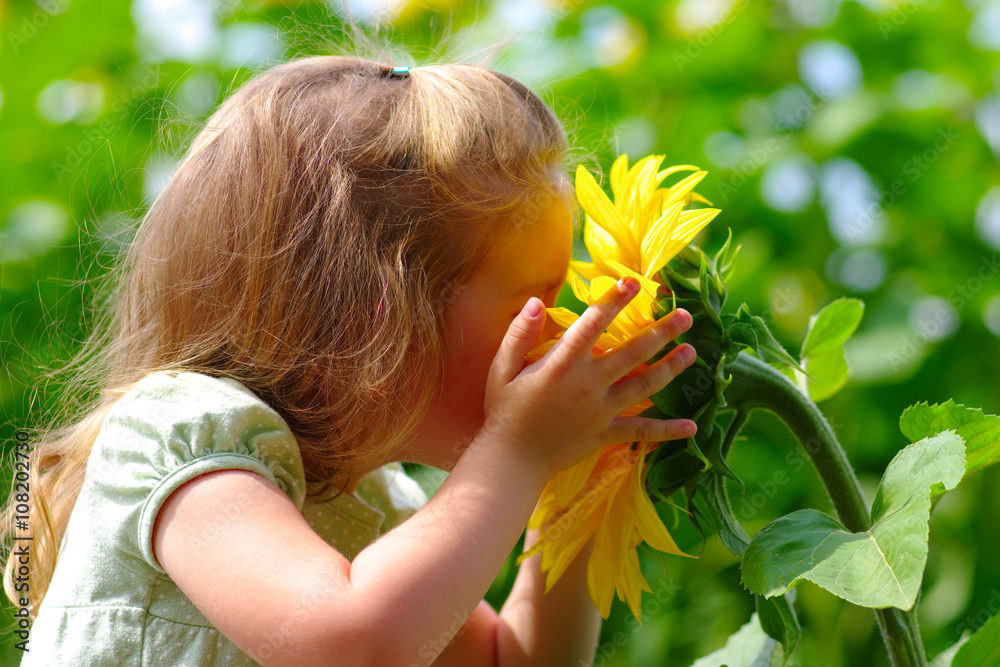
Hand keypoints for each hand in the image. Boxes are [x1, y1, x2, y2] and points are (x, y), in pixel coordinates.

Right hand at [482, 276, 696, 478]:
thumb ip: (519, 333)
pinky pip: (641, 431)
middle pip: (632, 352)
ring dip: (670, 368)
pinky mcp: (606, 434)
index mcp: (562, 363)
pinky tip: (692, 426)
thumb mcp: (502, 368)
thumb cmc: (504, 410)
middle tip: (686, 316)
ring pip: (643, 385)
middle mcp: (588, 383)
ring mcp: (601, 410)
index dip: (614, 301)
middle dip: (661, 332)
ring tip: (692, 352)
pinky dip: (667, 430)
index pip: (592, 323)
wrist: (512, 458)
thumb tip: (535, 301)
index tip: (633, 282)